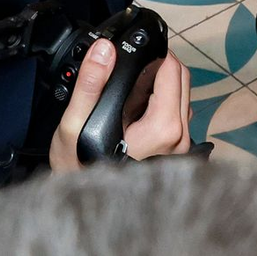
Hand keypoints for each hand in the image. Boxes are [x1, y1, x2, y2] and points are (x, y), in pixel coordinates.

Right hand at [49, 40, 192, 171]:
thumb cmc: (79, 170)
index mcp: (162, 129)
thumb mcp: (75, 126)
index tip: (134, 49)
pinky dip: (162, 101)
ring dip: (162, 82)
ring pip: (182, 96)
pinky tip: (136, 107)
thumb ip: (89, 85)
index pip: (172, 70)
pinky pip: (177, 114)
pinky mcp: (175, 153)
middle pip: (182, 79)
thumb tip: (104, 49)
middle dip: (159, 64)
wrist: (85, 208)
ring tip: (130, 87)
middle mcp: (179, 139)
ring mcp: (179, 148)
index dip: (155, 52)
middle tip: (131, 64)